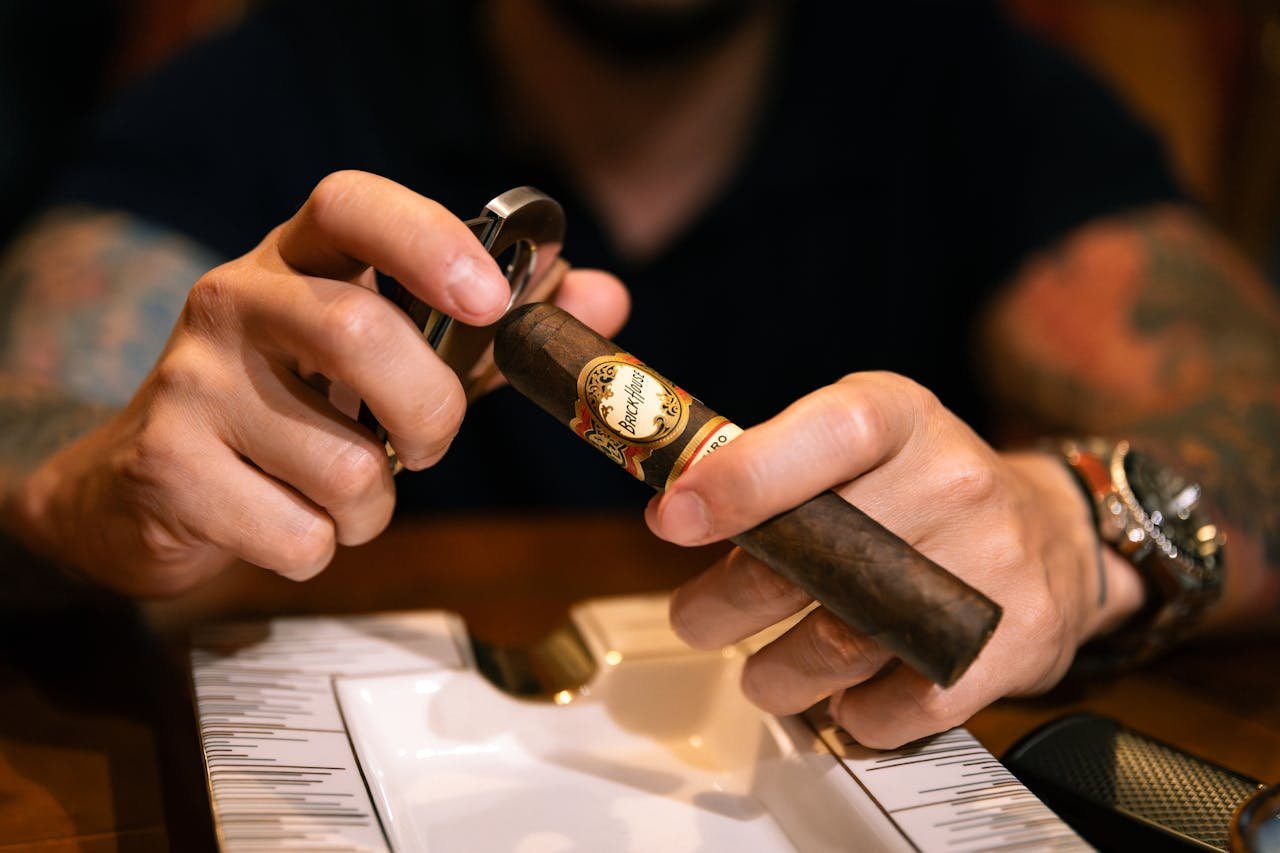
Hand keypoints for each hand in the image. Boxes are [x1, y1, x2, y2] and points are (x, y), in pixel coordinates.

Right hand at [16, 171, 628, 595]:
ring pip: (343, 463)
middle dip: (429, 411)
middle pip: (359, 333)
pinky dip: (321, 547)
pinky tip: (286, 521)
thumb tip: (604, 297)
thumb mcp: (391, 355)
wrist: (145, 483)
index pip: (352, 205)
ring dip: (373, 506)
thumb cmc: (293, 409)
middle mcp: (235, 298)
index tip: (492, 299)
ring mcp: (192, 380)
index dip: (429, 240)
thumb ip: (493, 332)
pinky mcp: (169, 464)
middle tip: (426, 444)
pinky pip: (298, 533)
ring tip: (341, 491)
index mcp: (299, 258)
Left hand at [646, 371, 1142, 747]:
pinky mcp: (1017, 639)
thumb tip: (677, 511)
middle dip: (726, 603)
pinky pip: (905, 703)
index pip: (824, 435)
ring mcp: (993, 561)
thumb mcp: (854, 444)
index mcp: (899, 417)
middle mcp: (953, 479)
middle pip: (814, 558)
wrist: (1053, 537)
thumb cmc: (920, 489)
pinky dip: (856, 714)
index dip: (742, 478)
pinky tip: (845, 697)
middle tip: (699, 619)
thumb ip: (770, 468)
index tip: (675, 518)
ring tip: (766, 673)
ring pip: (845, 643)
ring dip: (778, 673)